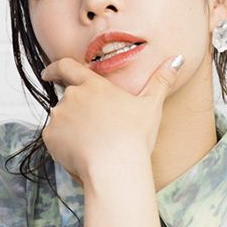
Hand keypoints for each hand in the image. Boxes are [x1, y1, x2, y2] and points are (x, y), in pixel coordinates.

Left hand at [36, 51, 184, 183]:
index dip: (55, 69)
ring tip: (94, 146)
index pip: (67, 67)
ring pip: (62, 120)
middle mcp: (72, 96)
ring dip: (71, 129)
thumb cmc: (134, 137)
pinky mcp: (50, 136)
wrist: (114, 167)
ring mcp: (59, 116)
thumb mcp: (151, 106)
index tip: (48, 73)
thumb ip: (161, 81)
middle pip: (68, 99)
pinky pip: (54, 138)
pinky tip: (82, 154)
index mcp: (94, 85)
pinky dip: (64, 145)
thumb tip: (178, 59)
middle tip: (94, 130)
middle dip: (76, 112)